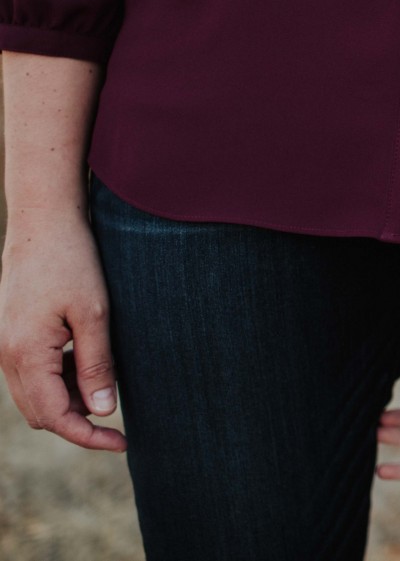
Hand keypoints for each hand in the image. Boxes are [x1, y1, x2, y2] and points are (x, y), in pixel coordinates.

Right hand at [0, 205, 124, 451]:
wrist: (42, 221)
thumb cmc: (72, 262)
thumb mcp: (95, 314)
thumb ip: (97, 365)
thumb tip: (104, 412)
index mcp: (26, 355)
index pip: (55, 417)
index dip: (88, 437)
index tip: (122, 443)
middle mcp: (7, 356)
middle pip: (41, 413)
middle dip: (78, 424)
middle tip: (119, 425)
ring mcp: (5, 345)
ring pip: (35, 395)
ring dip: (69, 401)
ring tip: (107, 387)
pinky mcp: (12, 334)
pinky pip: (33, 373)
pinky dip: (60, 379)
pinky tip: (88, 362)